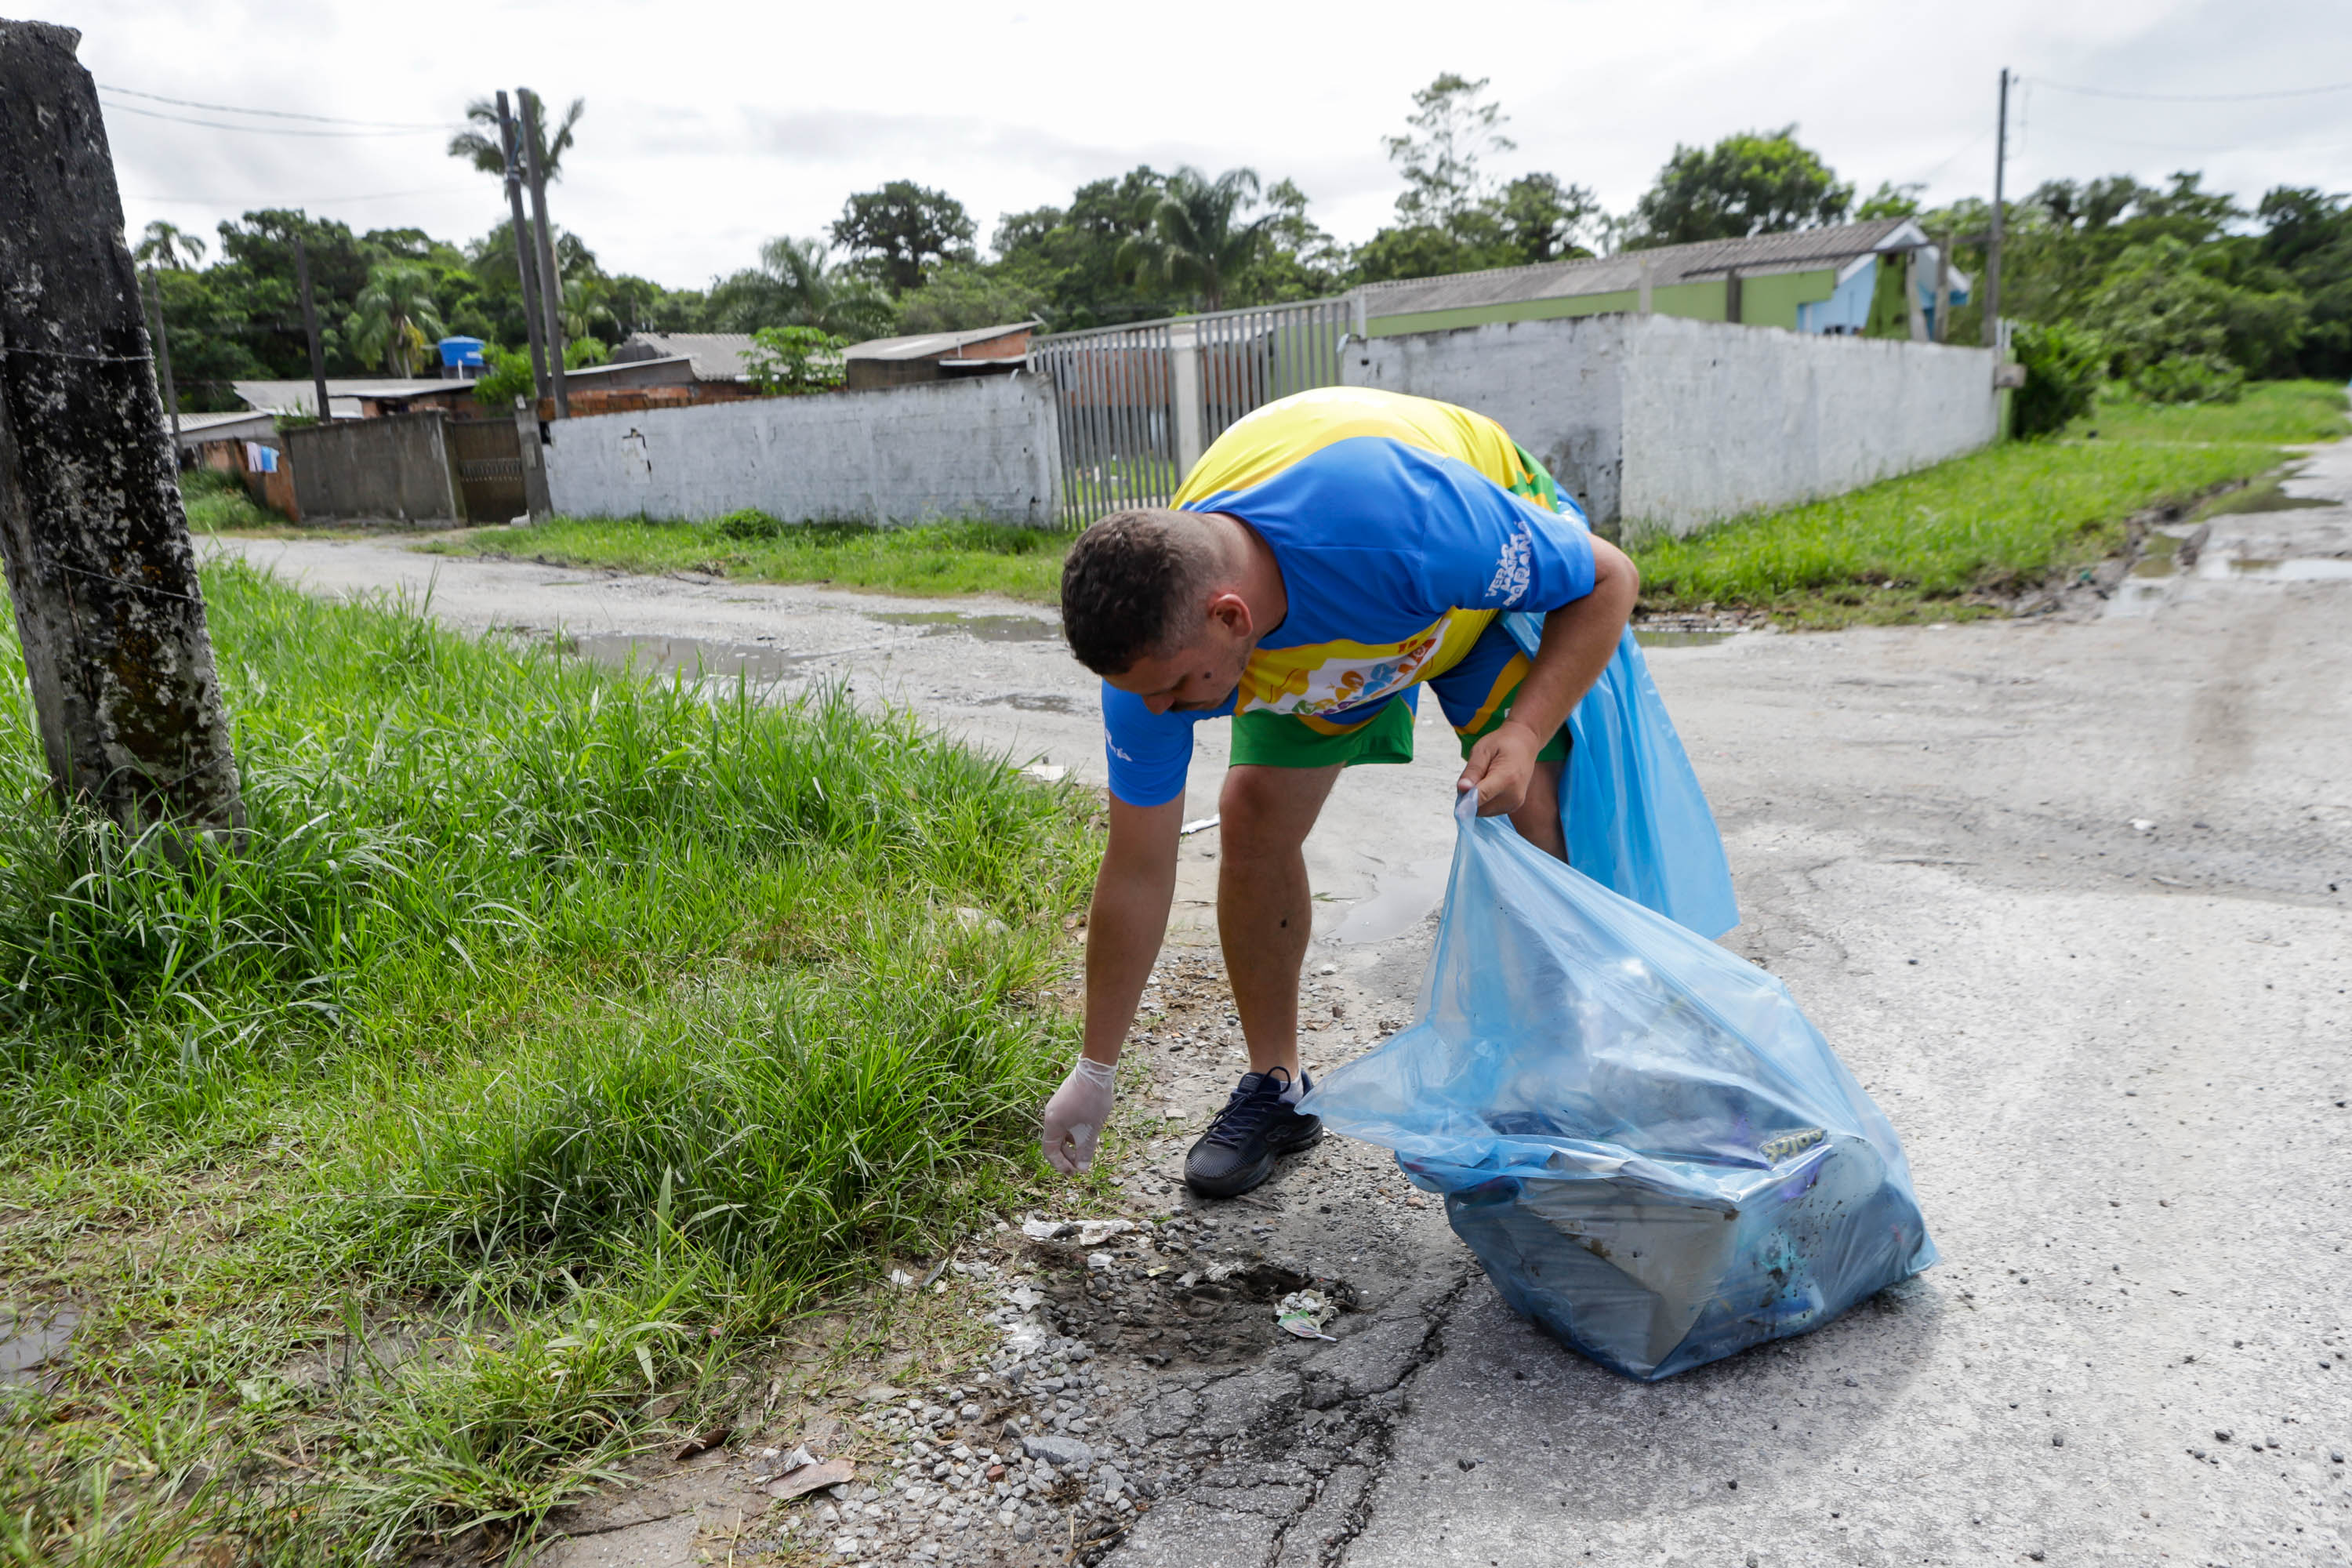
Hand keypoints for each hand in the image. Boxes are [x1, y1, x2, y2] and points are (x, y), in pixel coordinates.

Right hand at [1041, 1056, 1116, 1174]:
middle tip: (1081, 1166)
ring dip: (1072, 1145)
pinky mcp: (1064, 1101)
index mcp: (1053, 1123)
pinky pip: (1065, 1123)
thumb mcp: (1091, 1129)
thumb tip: (1082, 1169)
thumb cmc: (1093, 1100)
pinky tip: (1088, 1135)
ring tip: (1088, 1151)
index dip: (1060, 1165)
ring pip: (1061, 1133)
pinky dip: (1074, 1133)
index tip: (1073, 1173)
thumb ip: (1085, 1150)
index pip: (1050, 1151)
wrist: (1096, 1070)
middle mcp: (1051, 1115)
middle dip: (1067, 1157)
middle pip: (1054, 1143)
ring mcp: (1056, 1107)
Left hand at [1456, 721, 1542, 816]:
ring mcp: (1515, 803)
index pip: (1481, 797)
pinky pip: (1490, 810)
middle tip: (1473, 776)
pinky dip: (1484, 801)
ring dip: (1476, 800)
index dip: (1465, 802)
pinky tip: (1490, 785)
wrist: (1525, 744)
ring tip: (1484, 778)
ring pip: (1483, 811)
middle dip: (1469, 797)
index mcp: (1507, 778)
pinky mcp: (1513, 807)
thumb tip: (1462, 788)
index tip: (1458, 805)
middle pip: (1479, 808)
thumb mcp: (1483, 750)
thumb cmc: (1503, 743)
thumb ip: (1472, 770)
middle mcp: (1513, 795)